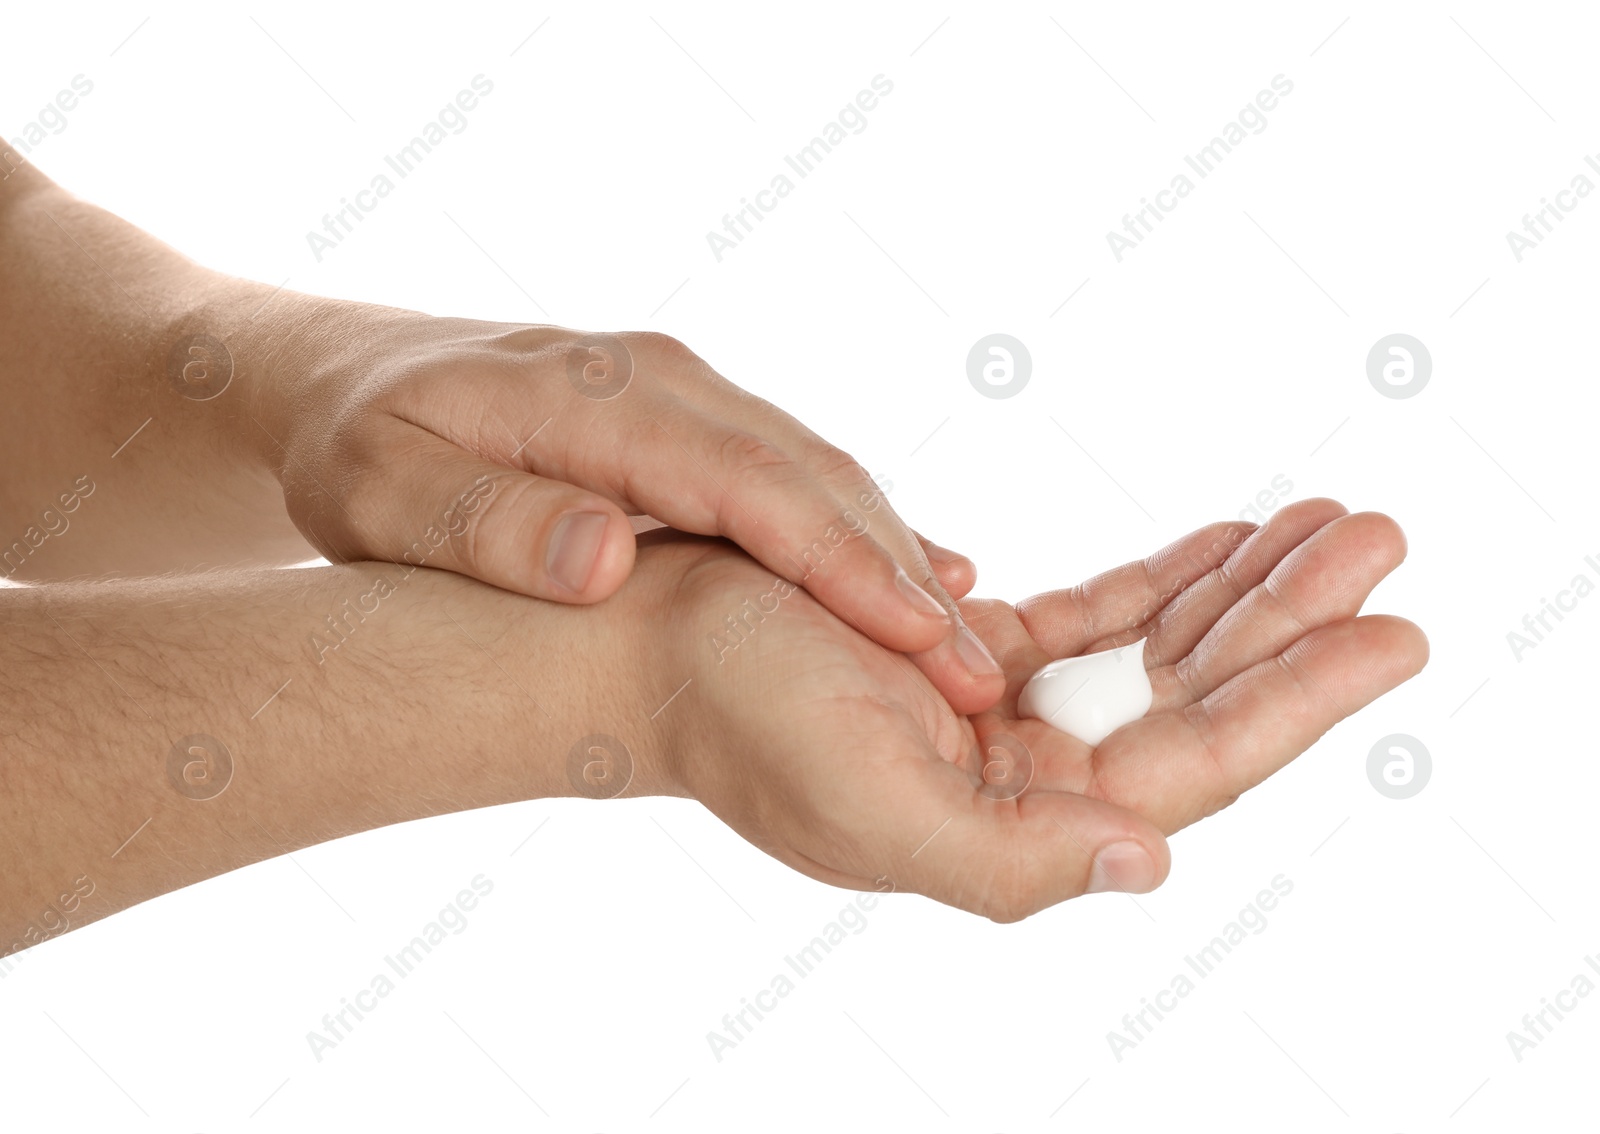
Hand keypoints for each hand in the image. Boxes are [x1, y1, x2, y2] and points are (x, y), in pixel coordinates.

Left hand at [232, 298, 1001, 712]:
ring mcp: (684, 396)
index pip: (751, 483)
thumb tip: (606, 558)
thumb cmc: (361, 446)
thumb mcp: (385, 490)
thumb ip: (491, 522)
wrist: (350, 382)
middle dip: (899, 571)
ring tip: (966, 643)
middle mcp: (665, 382)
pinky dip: (855, 532)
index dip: (841, 563)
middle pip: (811, 475)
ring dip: (892, 555)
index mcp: (604, 395)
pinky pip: (790, 477)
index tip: (921, 634)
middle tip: (981, 667)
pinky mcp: (688, 423)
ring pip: (816, 474)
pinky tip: (913, 580)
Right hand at [643, 498, 1426, 920]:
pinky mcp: (972, 655)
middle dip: (1292, 620)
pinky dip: (1159, 580)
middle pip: (1197, 696)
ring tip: (1327, 527)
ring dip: (1241, 590)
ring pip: (1157, 651)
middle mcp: (1028, 778)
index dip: (1300, 699)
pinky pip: (1094, 618)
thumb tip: (1150, 867)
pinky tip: (1220, 544)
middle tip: (1381, 539)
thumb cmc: (739, 719)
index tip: (1394, 629)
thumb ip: (1014, 860)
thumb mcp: (871, 807)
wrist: (649, 647)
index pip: (1195, 761)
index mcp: (1016, 823)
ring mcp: (1004, 714)